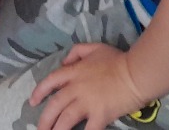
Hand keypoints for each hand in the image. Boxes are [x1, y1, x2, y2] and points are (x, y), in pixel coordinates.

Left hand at [31, 43, 145, 129]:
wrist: (135, 72)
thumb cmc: (117, 60)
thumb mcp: (94, 48)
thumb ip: (76, 52)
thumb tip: (64, 62)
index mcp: (74, 72)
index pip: (50, 81)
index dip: (39, 92)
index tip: (32, 102)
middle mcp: (76, 88)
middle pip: (55, 105)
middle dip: (44, 119)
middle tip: (40, 129)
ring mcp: (87, 103)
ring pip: (66, 119)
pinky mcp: (100, 115)